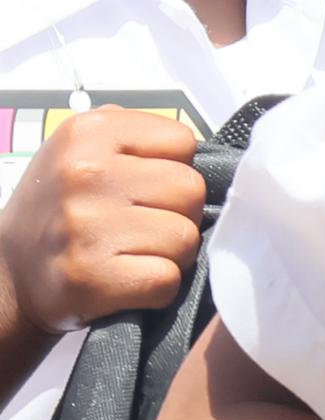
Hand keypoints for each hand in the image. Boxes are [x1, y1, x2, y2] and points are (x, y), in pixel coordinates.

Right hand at [0, 106, 206, 355]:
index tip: (138, 187)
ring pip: (186, 238)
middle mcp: (82, 174)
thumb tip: (209, 154)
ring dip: (169, 253)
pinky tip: (126, 281)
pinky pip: (167, 280)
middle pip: (191, 190)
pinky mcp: (89, 279)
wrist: (10, 276)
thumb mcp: (85, 150)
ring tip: (130, 253)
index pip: (183, 143)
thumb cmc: (64, 208)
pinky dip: (156, 288)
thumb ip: (140, 136)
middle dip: (175, 213)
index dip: (172, 169)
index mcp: (87, 131)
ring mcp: (83, 227)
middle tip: (137, 226)